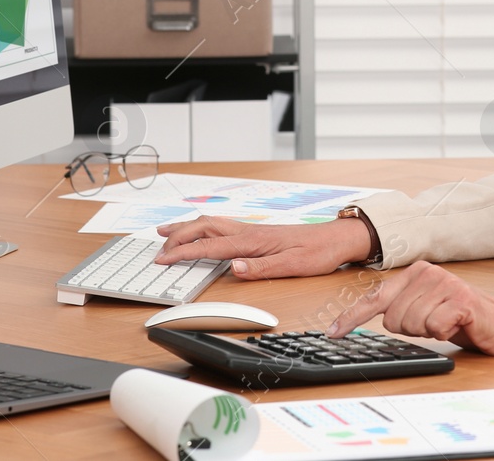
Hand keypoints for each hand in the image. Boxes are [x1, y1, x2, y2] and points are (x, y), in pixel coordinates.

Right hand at [153, 215, 371, 278]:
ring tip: (166, 231)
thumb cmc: (317, 252)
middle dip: (177, 236)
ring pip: (211, 224)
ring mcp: (251, 230)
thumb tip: (234, 268)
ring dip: (186, 228)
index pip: (210, 245)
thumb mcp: (292, 266)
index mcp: (253, 241)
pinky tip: (199, 232)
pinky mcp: (256, 233)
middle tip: (157, 248)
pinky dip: (202, 228)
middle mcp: (248, 232)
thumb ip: (261, 268)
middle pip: (204, 228)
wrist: (336, 239)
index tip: (163, 259)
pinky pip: (221, 227)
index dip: (183, 252)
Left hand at [327, 262, 493, 355]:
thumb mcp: (424, 309)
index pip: (375, 297)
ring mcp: (445, 284)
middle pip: (393, 318)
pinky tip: (457, 325)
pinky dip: (444, 334)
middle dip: (411, 330)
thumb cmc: (461, 318)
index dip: (352, 318)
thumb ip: (399, 307)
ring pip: (412, 324)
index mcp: (414, 273)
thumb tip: (365, 317)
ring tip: (446, 323)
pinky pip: (434, 328)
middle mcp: (427, 273)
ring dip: (429, 332)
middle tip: (434, 324)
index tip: (334, 333)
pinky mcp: (461, 300)